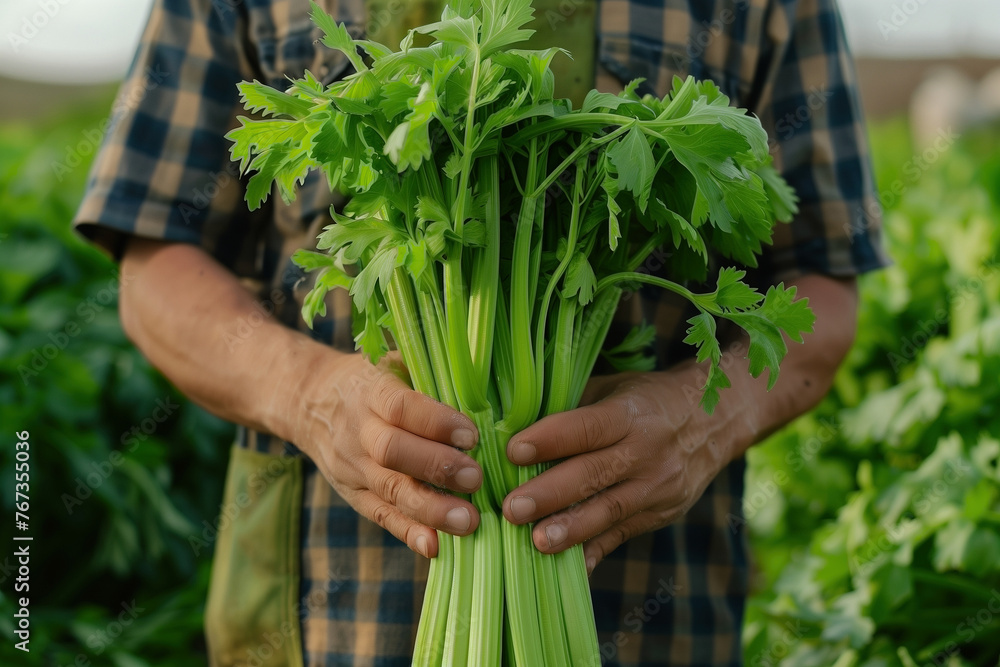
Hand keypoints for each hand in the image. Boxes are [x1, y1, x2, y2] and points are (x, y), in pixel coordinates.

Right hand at [292, 351, 482, 558]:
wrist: (311, 403)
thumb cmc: (372, 382)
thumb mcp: (392, 364)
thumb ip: (428, 375)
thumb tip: (482, 385)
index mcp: (372, 392)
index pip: (401, 407)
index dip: (436, 422)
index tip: (471, 435)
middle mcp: (359, 431)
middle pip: (392, 451)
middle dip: (436, 467)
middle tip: (475, 478)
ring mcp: (353, 467)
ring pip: (389, 490)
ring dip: (430, 509)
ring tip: (468, 520)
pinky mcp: (354, 495)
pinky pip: (380, 516)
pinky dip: (408, 533)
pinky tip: (435, 547)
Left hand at [501, 363, 742, 572]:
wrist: (715, 421)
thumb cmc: (648, 399)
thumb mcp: (615, 388)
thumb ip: (573, 407)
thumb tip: (516, 424)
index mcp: (631, 413)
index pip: (588, 428)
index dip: (551, 439)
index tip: (513, 451)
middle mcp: (647, 452)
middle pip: (595, 475)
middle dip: (550, 494)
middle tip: (511, 508)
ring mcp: (657, 487)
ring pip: (609, 512)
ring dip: (570, 530)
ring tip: (536, 542)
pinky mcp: (660, 513)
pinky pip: (621, 535)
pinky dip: (593, 552)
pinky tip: (567, 570)